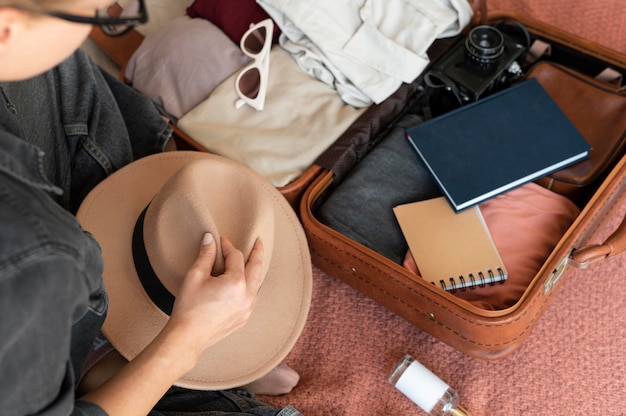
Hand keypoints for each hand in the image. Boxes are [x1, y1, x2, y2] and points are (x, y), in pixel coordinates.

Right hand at [166, 233, 264, 362]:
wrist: (188, 337)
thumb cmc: (189, 307)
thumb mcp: (195, 276)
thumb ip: (206, 255)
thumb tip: (210, 238)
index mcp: (236, 283)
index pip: (236, 257)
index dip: (227, 246)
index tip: (220, 240)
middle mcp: (247, 296)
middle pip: (256, 268)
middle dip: (258, 253)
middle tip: (259, 242)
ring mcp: (248, 309)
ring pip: (256, 283)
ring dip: (255, 270)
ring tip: (254, 260)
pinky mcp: (244, 318)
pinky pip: (252, 297)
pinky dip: (250, 286)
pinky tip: (245, 283)